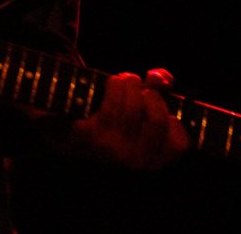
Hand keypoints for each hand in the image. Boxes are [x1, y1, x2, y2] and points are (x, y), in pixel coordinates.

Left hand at [55, 68, 188, 168]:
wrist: (61, 123)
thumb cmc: (108, 114)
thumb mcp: (140, 104)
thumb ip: (160, 88)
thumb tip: (162, 79)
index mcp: (150, 160)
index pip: (179, 143)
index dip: (173, 117)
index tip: (156, 106)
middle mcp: (133, 161)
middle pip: (159, 117)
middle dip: (148, 93)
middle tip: (134, 88)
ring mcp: (112, 151)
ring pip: (137, 105)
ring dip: (129, 83)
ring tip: (119, 82)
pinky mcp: (91, 137)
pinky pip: (115, 102)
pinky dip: (115, 85)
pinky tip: (109, 85)